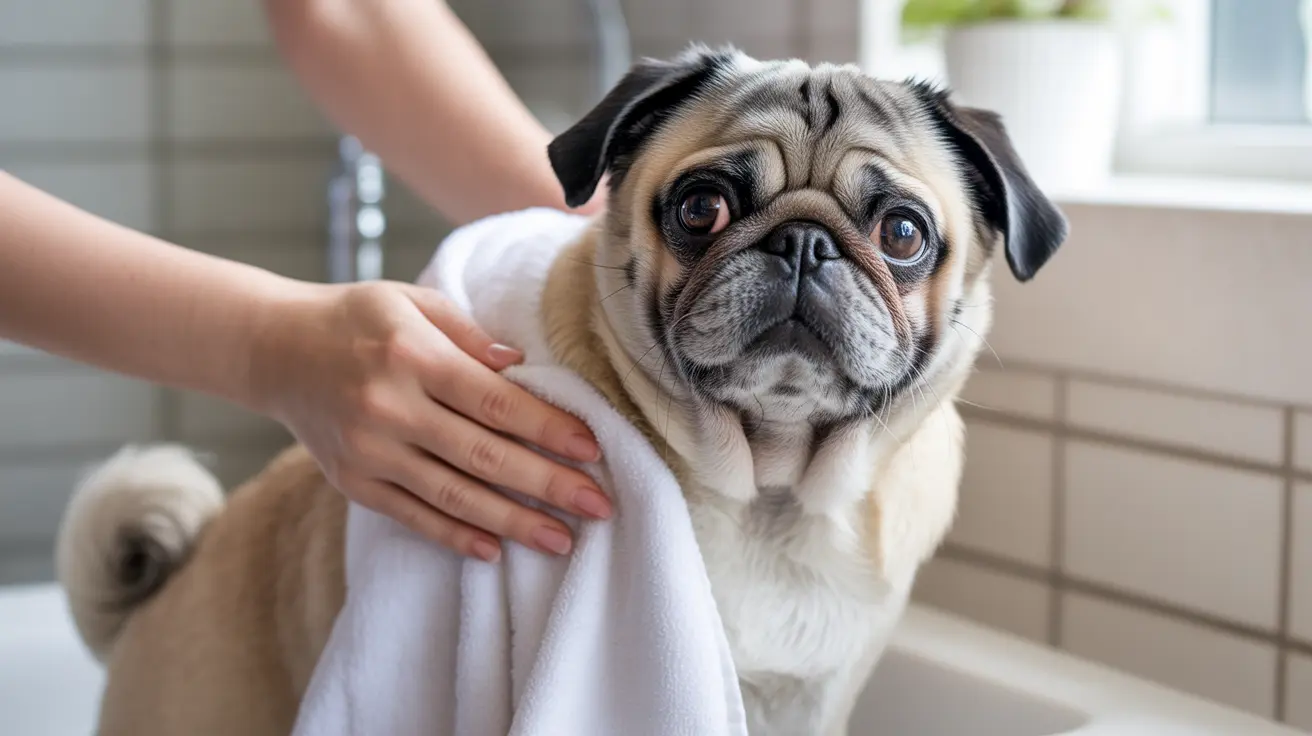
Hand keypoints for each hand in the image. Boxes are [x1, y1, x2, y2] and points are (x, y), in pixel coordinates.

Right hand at [248, 280, 609, 561]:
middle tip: (600, 505)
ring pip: (454, 496)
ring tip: (562, 541)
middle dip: (548, 484)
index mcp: (411, 356)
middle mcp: (388, 408)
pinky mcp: (354, 483)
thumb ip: (469, 334)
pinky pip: (414, 517)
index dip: (548, 428)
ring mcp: (369, 453)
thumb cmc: (357, 319)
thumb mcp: (413, 302)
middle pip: (483, 455)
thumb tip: (523, 365)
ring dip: (514, 522)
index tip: (593, 449)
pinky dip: (456, 537)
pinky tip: (497, 550)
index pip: (494, 401)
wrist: (273, 350)